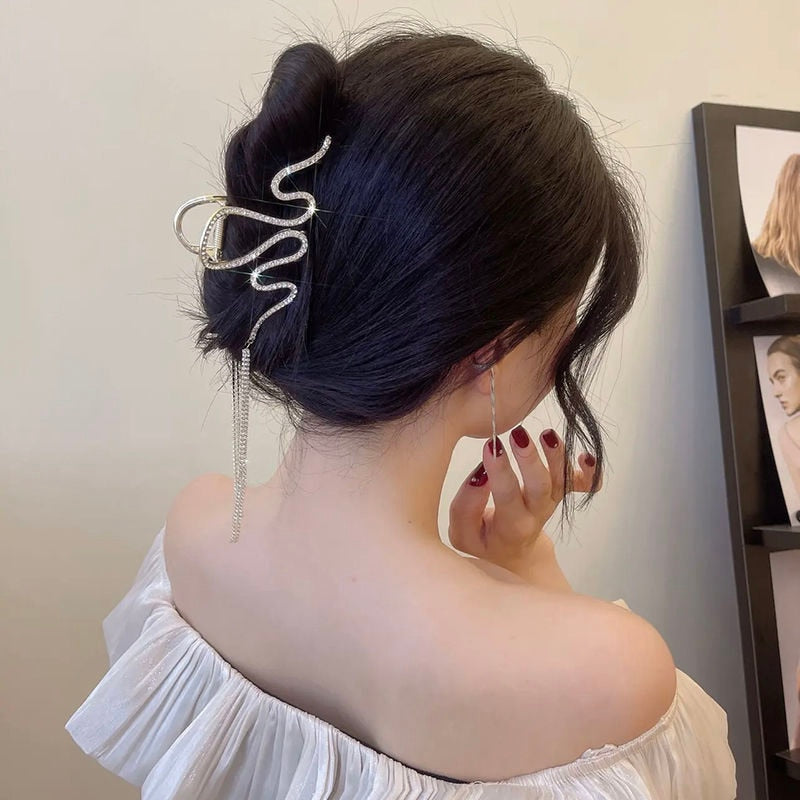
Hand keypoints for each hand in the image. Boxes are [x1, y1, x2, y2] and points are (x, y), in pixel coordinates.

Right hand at [448, 425, 601, 577]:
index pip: (506, 496)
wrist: (513, 558)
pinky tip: (585, 456)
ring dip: (557, 457)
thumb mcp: (463, 532)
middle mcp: (535, 515)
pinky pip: (583, 486)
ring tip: (547, 434)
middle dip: (531, 460)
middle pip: (540, 487)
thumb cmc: (484, 540)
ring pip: (561, 481)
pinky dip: (590, 473)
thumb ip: (467, 505)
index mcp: (509, 526)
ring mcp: (550, 504)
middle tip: (519, 435)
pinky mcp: (559, 496)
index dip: (500, 470)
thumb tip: (482, 474)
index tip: (492, 445)